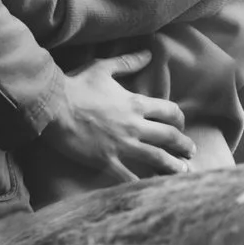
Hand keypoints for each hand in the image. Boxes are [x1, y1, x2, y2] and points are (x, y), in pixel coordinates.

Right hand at [38, 54, 193, 180]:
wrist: (53, 106)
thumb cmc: (76, 85)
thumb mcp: (103, 68)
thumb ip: (128, 62)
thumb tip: (149, 54)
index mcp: (135, 103)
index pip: (169, 111)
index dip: (179, 119)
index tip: (181, 125)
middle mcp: (134, 125)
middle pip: (169, 137)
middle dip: (183, 145)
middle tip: (190, 152)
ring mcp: (122, 145)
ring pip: (156, 158)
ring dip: (173, 166)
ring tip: (184, 172)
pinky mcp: (106, 160)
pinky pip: (129, 177)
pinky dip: (142, 184)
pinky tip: (151, 190)